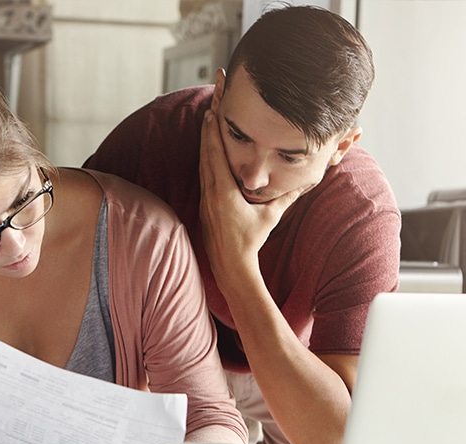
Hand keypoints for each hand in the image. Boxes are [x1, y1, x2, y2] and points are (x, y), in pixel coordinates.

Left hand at [199, 110, 300, 281]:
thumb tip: (309, 180)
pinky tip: (208, 152)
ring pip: (203, 165)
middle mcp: (211, 193)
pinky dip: (206, 160)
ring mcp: (206, 200)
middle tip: (209, 108)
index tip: (212, 112)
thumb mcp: (271, 216)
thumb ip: (287, 196)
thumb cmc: (251, 241)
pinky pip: (204, 176)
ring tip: (207, 123)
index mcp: (224, 192)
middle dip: (207, 130)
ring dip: (206, 144)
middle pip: (206, 155)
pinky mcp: (205, 206)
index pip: (217, 155)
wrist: (230, 265)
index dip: (214, 132)